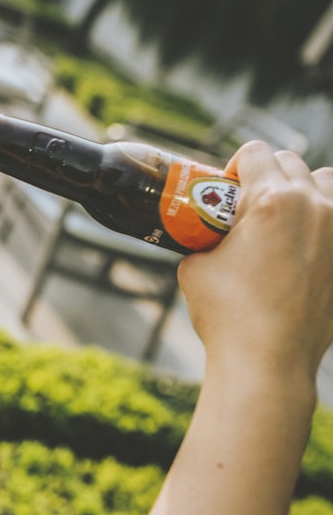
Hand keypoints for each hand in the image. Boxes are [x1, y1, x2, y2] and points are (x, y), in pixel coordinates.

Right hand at [178, 141, 332, 377]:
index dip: (234, 167)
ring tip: (285, 220)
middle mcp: (314, 207)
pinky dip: (323, 224)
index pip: (255, 152)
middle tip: (248, 209)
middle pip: (292, 162)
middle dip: (267, 177)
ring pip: (328, 182)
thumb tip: (204, 232)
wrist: (267, 361)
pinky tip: (304, 248)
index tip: (226, 191)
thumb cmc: (227, 316)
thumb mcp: (195, 266)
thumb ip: (204, 236)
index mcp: (272, 201)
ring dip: (305, 190)